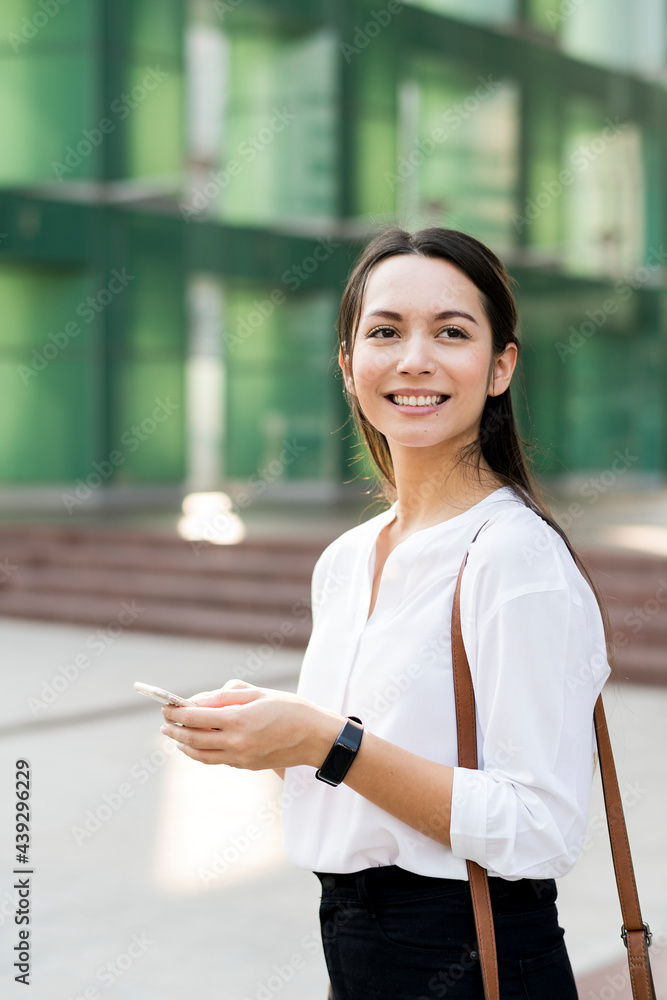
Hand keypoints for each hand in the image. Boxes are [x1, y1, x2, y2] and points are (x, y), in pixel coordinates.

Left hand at [159, 679, 343, 769]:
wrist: (315, 738)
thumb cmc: (290, 709)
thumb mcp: (258, 693)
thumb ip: (226, 695)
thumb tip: (199, 700)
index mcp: (238, 719)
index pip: (195, 717)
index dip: (176, 712)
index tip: (166, 706)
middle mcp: (236, 742)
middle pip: (193, 739)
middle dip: (174, 730)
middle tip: (164, 723)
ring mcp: (240, 757)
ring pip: (201, 755)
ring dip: (184, 746)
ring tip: (174, 737)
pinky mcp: (246, 766)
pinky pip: (216, 760)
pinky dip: (201, 753)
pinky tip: (197, 745)